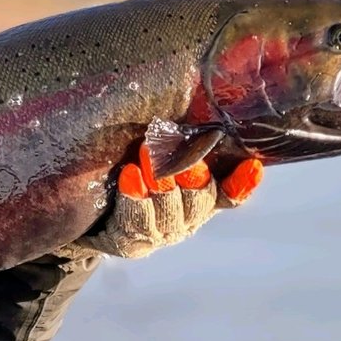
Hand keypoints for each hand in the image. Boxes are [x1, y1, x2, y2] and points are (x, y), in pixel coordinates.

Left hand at [76, 145, 262, 258]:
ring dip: (160, 182)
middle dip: (190, 175)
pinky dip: (134, 197)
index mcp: (199, 199)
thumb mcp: (156, 158)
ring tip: (146, 156)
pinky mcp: (132, 241)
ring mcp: (160, 233)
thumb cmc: (129, 175)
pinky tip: (129, 176)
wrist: (88, 217)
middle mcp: (185, 218)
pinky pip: (137, 222)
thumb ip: (179, 142)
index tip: (253, 165)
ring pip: (170, 212)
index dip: (243, 183)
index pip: (229, 194)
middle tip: (181, 156)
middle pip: (200, 200)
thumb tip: (196, 100)